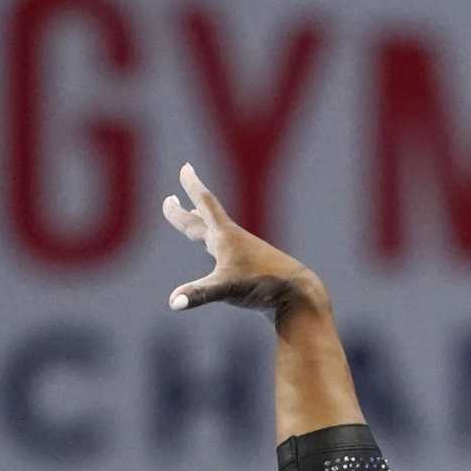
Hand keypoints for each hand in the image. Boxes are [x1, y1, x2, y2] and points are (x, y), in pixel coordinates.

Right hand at [162, 163, 322, 316]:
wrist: (299, 296)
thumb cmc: (264, 286)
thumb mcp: (226, 289)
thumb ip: (198, 294)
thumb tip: (173, 303)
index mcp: (226, 237)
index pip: (206, 203)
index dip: (193, 185)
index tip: (186, 167)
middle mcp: (234, 242)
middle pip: (203, 220)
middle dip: (184, 211)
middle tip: (171, 198)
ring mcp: (245, 256)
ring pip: (217, 235)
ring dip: (201, 224)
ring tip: (194, 215)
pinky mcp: (252, 271)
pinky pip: (229, 255)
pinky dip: (218, 249)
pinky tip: (223, 256)